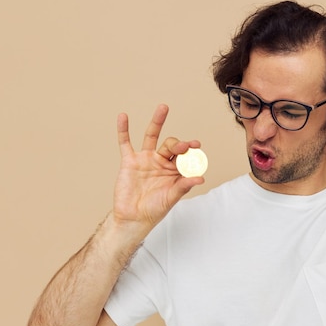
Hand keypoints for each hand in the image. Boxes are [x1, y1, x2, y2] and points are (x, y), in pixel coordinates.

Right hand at [112, 104, 203, 229]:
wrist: (133, 217)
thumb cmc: (155, 209)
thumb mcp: (172, 197)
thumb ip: (184, 186)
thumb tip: (201, 178)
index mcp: (174, 170)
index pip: (184, 156)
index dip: (190, 150)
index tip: (196, 145)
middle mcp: (161, 161)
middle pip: (171, 145)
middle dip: (178, 144)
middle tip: (183, 147)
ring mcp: (145, 159)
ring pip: (151, 136)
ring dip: (158, 121)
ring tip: (164, 107)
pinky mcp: (129, 161)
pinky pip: (125, 143)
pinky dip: (123, 130)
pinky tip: (123, 117)